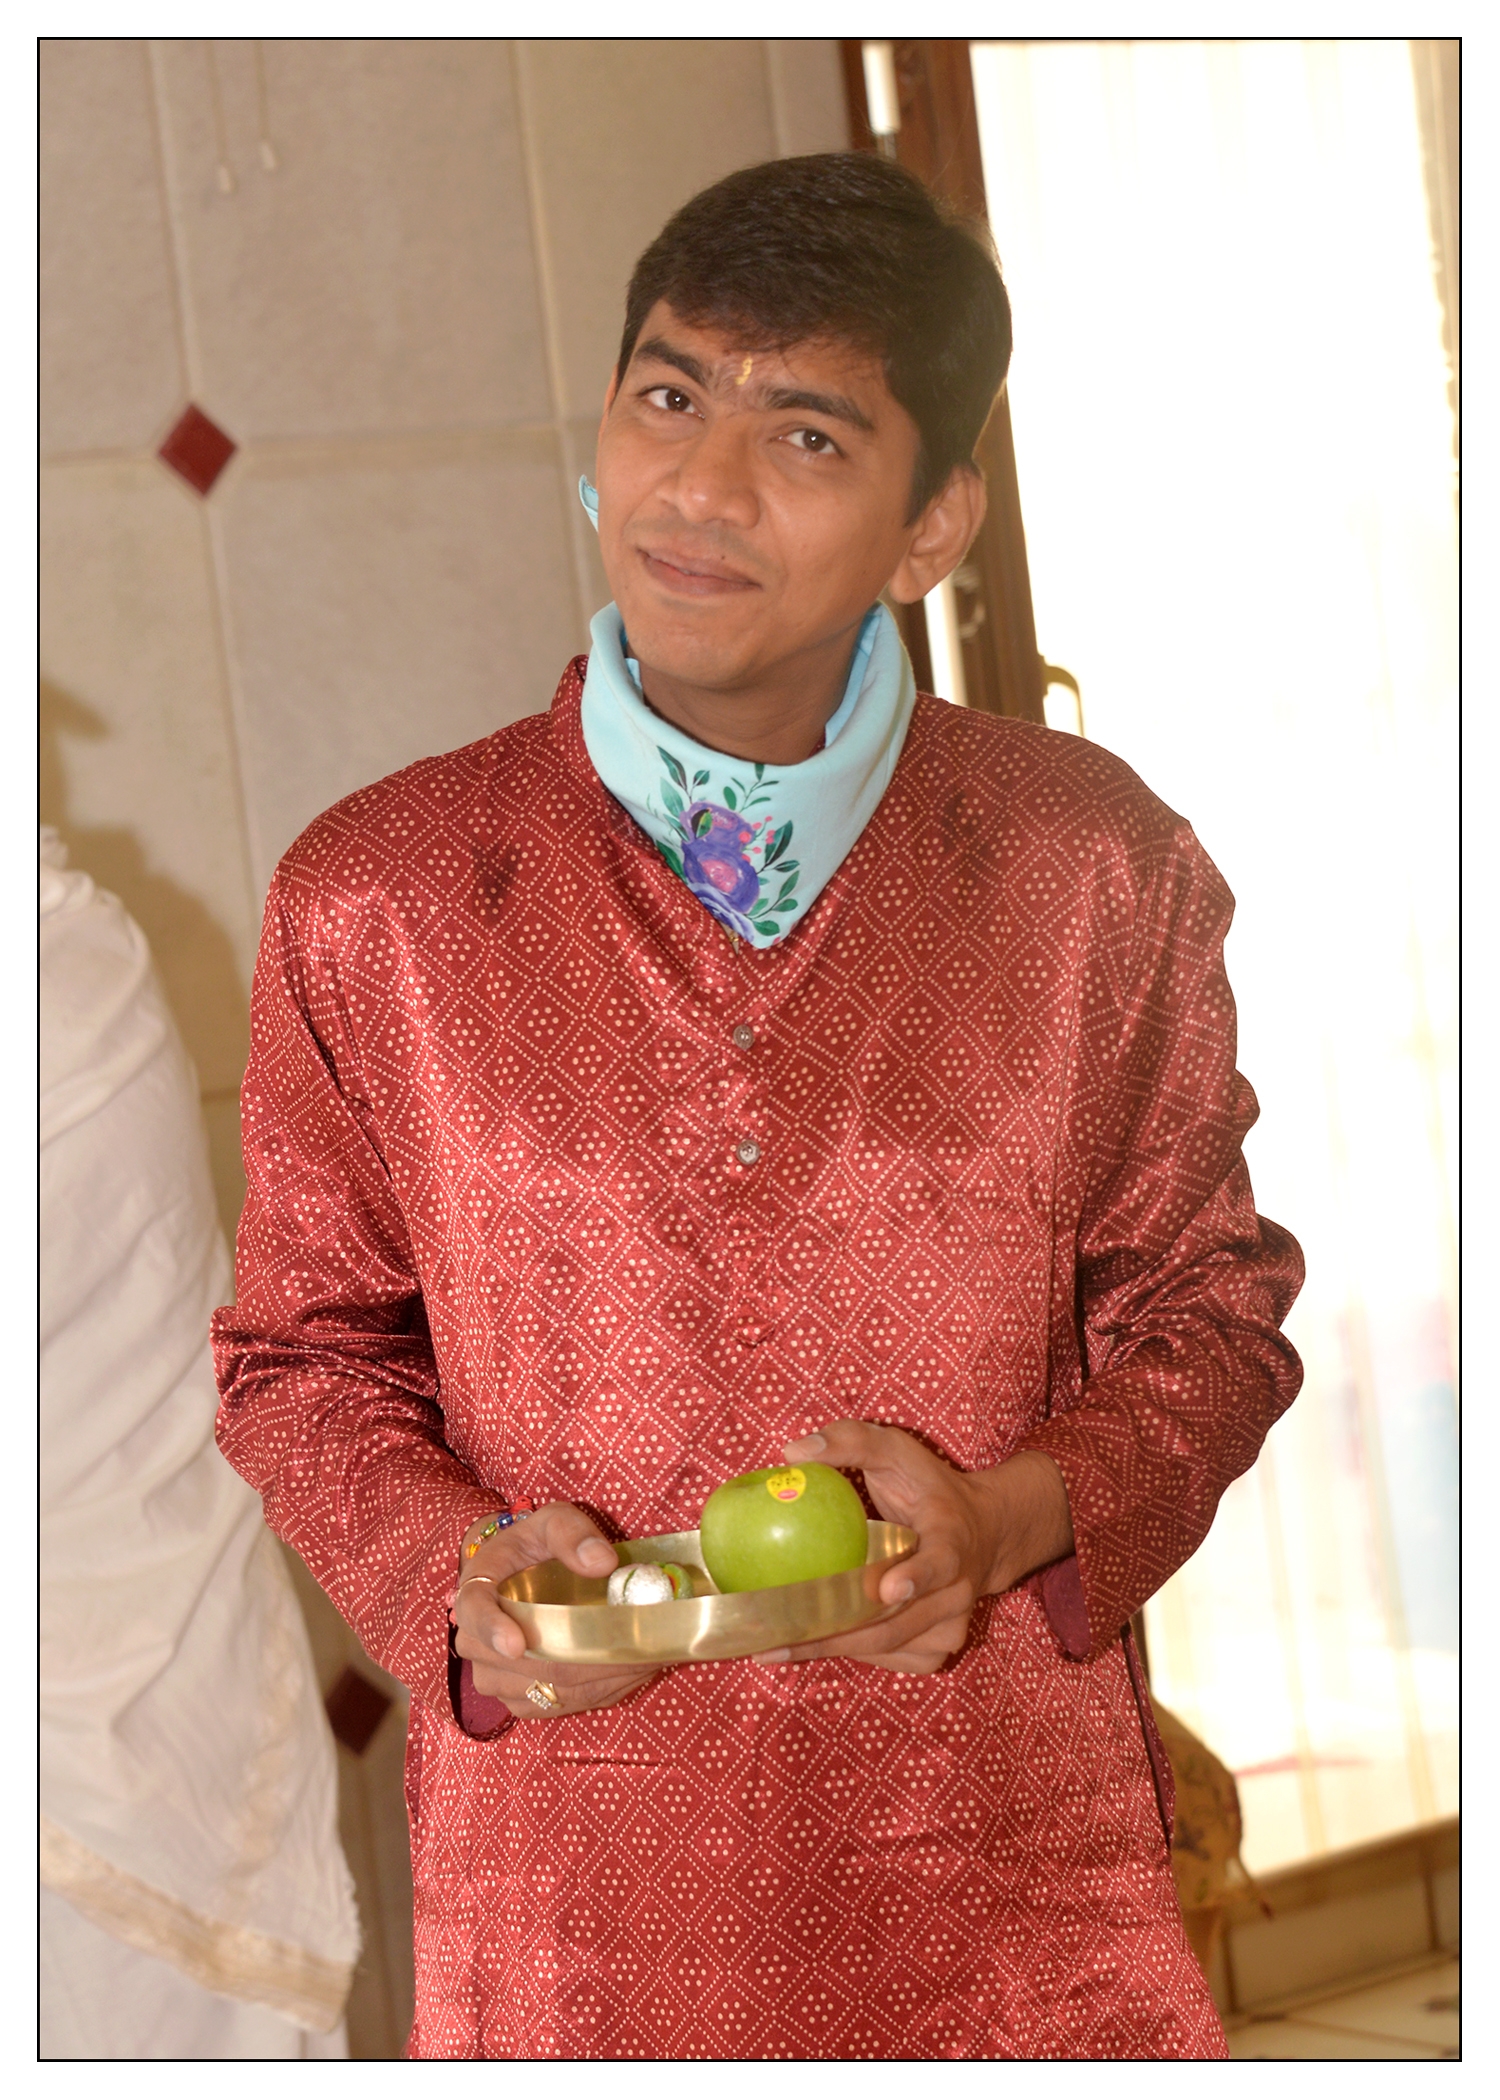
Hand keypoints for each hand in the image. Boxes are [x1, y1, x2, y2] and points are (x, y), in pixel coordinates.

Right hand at [452, 1502, 659, 1720]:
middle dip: (578, 1660)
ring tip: (641, 1657)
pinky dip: (595, 1692)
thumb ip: (572, 1533)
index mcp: (477, 1589)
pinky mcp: (518, 1698)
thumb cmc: (537, 1545)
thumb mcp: (553, 1522)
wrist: (526, 1576)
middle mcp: (477, 1641)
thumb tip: (602, 1563)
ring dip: (594, 1679)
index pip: (475, 1613)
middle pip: (520, 1664)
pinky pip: (554, 1704)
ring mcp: (495, 1675)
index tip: (517, 1644)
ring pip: (542, 1689)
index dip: (493, 1631)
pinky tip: (627, 1672)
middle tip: (634, 1649)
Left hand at [754, 1423, 1073, 1675]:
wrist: (987, 1534)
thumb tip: (792, 1452)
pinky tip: (810, 1641)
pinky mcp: (937, 1649)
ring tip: (773, 1646)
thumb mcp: (900, 1452)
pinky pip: (887, 1658)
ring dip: (830, 1648)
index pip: (939, 1562)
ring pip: (885, 1647)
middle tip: (778, 1638)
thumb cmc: (932, 1489)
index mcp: (952, 1541)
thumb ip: (853, 1441)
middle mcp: (957, 1592)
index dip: (916, 1577)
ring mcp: (950, 1626)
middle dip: (835, 1634)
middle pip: (895, 1624)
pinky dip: (847, 1651)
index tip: (886, 1587)